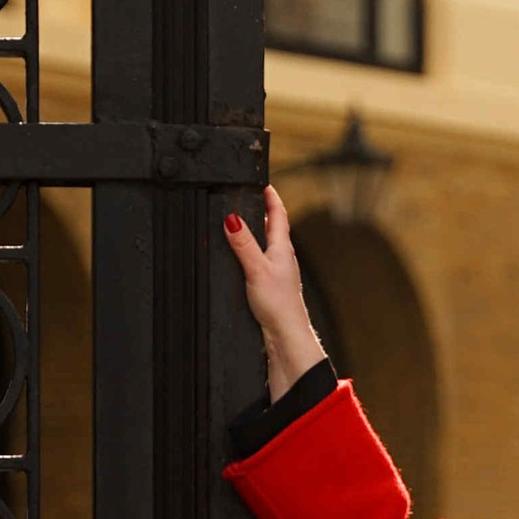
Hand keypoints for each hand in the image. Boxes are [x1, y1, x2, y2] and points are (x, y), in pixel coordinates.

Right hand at [221, 185, 325, 397]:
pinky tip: (245, 260)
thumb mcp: (256, 269)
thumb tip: (232, 218)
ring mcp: (278, 273)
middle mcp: (283, 258)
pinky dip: (254, 253)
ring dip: (258, 232)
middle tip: (251, 197)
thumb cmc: (278, 304)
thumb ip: (244, 244)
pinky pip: (262, 262)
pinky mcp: (271, 287)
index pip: (278, 215)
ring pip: (268, 246)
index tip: (264, 182)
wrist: (286, 336)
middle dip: (263, 212)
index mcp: (283, 249)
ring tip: (245, 222)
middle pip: (273, 228)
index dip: (271, 197)